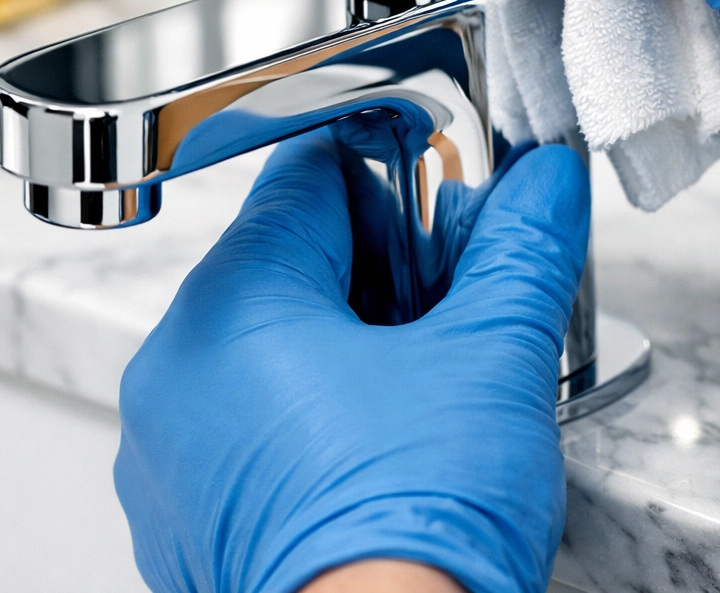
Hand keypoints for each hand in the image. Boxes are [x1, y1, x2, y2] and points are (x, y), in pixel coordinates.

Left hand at [115, 130, 588, 592]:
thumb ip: (522, 251)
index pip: (308, 177)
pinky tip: (375, 441)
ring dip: (348, 338)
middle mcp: (178, 369)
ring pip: (271, 335)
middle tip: (448, 309)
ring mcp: (172, 446)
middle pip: (291, 257)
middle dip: (380, 268)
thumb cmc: (414, 541)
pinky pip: (247, 411)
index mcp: (232, 307)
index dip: (391, 181)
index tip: (441, 214)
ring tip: (421, 382)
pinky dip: (309, 404)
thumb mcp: (492, 362)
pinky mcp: (186, 508)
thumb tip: (547, 183)